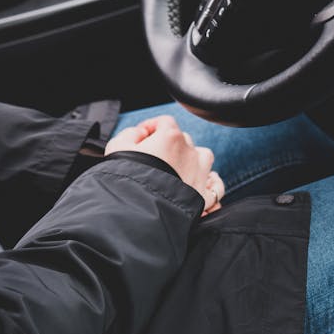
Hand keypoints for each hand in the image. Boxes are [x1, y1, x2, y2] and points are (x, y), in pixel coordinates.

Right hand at [106, 116, 224, 213]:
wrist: (138, 211)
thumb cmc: (126, 178)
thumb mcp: (117, 147)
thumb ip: (131, 134)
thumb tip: (141, 133)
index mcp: (171, 137)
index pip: (165, 122)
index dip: (152, 127)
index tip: (141, 138)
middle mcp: (189, 153)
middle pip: (183, 140)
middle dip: (169, 145)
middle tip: (153, 158)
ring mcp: (199, 174)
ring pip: (204, 157)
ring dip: (193, 160)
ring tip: (180, 168)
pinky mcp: (203, 197)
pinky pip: (216, 187)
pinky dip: (210, 185)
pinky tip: (203, 185)